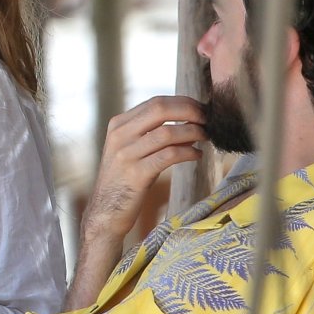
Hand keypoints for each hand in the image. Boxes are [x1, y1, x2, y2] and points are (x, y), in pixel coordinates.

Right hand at [84, 96, 206, 241]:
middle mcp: (120, 135)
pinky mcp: (136, 175)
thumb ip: (153, 133)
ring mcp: (126, 155)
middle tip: (207, 119)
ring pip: (167, 133)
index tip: (201, 108)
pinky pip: (169, 156)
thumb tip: (191, 121)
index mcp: (118, 124)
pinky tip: (197, 155)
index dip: (183, 102)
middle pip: (160, 109)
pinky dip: (188, 152)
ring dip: (193, 132)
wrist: (105, 212)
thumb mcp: (132, 150)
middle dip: (189, 111)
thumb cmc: (125, 180)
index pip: (155, 102)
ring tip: (205, 137)